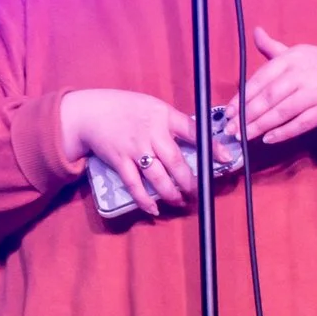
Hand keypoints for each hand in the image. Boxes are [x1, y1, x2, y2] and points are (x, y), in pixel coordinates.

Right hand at [58, 88, 197, 216]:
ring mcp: (135, 149)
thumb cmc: (125, 108)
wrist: (91, 112)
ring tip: (180, 202)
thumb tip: (195, 140)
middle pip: (175, 161)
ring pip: (157, 176)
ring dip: (171, 193)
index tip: (226, 158)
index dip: (211, 146)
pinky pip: (134, 184)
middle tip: (197, 192)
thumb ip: (171, 122)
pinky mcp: (119, 161)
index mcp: (163, 116)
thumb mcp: (153, 106)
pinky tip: (154, 209)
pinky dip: (144, 199)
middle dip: (189, 180)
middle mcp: (151, 133)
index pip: (193, 131)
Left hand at [238, 29, 316, 145]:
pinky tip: (267, 139)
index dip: (242, 96)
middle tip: (230, 129)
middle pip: (269, 97)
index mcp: (293, 58)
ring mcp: (315, 93)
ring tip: (243, 136)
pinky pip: (300, 124)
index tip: (228, 111)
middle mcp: (303, 74)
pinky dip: (283, 133)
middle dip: (247, 114)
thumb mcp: (298, 53)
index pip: (261, 78)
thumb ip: (273, 48)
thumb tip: (255, 31)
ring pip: (282, 112)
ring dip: (259, 126)